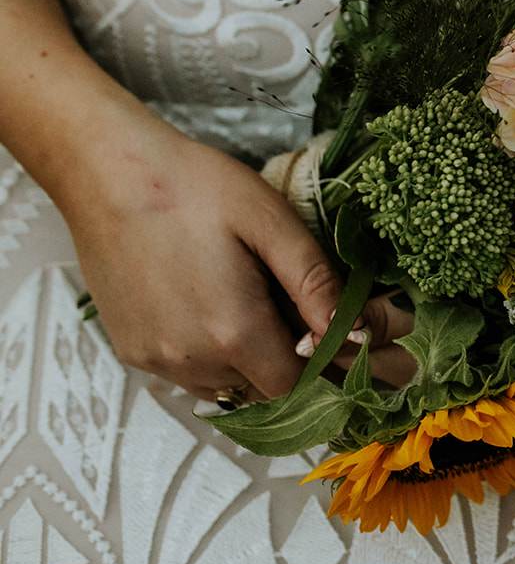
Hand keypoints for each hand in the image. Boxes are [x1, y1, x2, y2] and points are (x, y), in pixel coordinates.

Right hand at [56, 117, 388, 399]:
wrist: (107, 172)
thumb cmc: (196, 187)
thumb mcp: (272, 223)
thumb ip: (316, 285)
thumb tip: (357, 334)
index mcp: (234, 332)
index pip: (302, 386)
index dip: (333, 371)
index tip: (356, 347)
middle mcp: (192, 360)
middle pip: (268, 391)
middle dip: (300, 365)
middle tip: (317, 321)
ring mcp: (158, 360)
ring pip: (230, 388)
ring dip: (258, 364)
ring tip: (268, 310)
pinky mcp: (133, 351)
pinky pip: (192, 375)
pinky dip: (219, 359)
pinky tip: (224, 312)